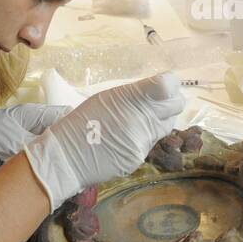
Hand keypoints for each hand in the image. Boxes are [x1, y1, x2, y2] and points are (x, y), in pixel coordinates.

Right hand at [24, 72, 185, 207]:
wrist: (66, 156)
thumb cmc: (81, 122)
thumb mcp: (106, 99)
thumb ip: (134, 95)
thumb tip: (156, 92)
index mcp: (130, 96)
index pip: (168, 85)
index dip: (170, 85)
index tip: (164, 88)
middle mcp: (141, 117)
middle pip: (176, 105)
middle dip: (170, 103)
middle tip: (157, 105)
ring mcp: (142, 139)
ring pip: (166, 126)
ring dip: (158, 122)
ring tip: (137, 123)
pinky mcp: (140, 156)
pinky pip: (150, 144)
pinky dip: (142, 141)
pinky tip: (124, 141)